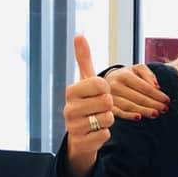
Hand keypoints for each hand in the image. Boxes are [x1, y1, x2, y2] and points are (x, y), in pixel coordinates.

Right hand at [63, 35, 114, 176]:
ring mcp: (73, 126)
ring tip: (96, 120)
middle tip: (99, 108)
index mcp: (71, 91)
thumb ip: (84, 59)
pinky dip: (105, 133)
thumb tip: (79, 34)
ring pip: (108, 118)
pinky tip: (94, 133)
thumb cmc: (86, 104)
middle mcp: (68, 108)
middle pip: (107, 101)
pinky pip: (106, 134)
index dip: (106, 89)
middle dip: (109, 106)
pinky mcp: (82, 142)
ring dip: (108, 120)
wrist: (80, 135)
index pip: (101, 83)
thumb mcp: (85, 81)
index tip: (99, 93)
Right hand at [106, 65, 170, 120]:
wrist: (106, 81)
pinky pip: (118, 113)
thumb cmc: (127, 75)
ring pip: (130, 106)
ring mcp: (110, 97)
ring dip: (144, 111)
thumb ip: (149, 74)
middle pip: (139, 98)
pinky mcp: (107, 106)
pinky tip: (139, 117)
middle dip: (154, 104)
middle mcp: (115, 86)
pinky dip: (128, 116)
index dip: (157, 95)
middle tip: (165, 109)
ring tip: (156, 114)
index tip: (167, 100)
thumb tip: (157, 87)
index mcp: (124, 75)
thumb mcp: (138, 69)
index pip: (145, 87)